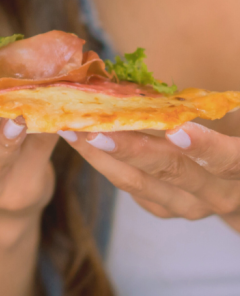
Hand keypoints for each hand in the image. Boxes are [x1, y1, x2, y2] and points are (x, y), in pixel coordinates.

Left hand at [62, 123, 239, 227]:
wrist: (238, 183)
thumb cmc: (237, 133)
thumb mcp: (235, 118)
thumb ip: (217, 107)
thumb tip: (184, 86)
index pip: (231, 161)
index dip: (206, 147)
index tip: (175, 129)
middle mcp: (221, 194)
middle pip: (175, 172)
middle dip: (133, 149)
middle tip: (97, 128)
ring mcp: (191, 206)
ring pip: (142, 184)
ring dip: (103, 156)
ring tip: (72, 129)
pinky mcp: (166, 209)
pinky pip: (130, 187)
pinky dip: (103, 162)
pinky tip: (78, 139)